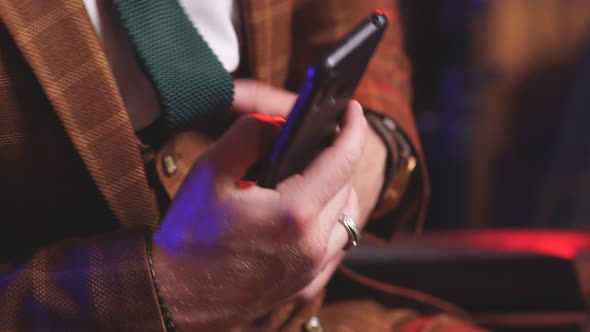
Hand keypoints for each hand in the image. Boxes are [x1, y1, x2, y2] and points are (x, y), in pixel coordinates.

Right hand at [151, 87, 368, 329]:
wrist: (174, 294)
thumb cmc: (187, 235)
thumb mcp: (211, 170)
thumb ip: (250, 134)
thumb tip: (280, 123)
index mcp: (294, 213)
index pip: (343, 159)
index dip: (353, 128)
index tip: (353, 110)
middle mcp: (313, 245)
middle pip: (347, 186)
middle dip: (340, 157)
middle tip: (321, 140)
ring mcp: (313, 270)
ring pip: (348, 218)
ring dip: (339, 190)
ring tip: (318, 175)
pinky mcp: (307, 286)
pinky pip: (336, 247)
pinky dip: (331, 224)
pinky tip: (309, 215)